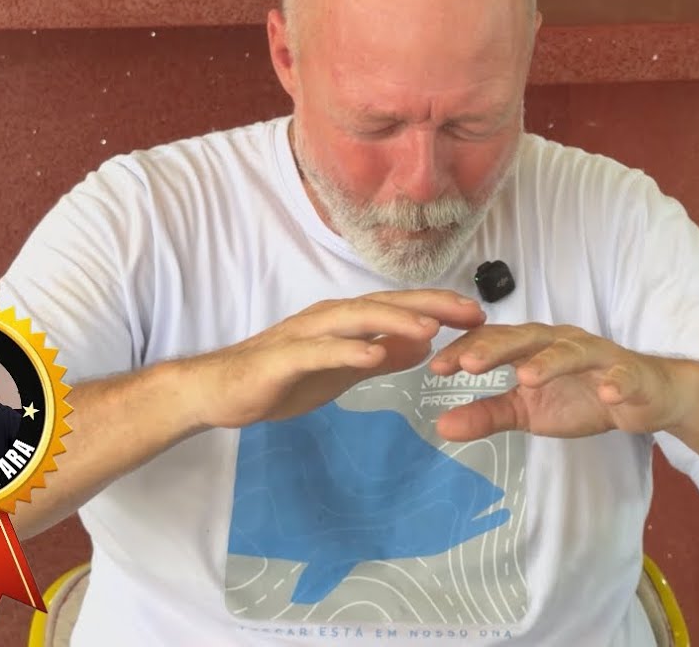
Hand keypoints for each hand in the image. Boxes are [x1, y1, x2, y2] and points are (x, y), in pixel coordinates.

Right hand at [180, 290, 486, 428]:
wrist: (219, 391)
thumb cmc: (279, 378)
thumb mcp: (342, 370)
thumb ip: (380, 356)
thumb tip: (423, 346)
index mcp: (345, 321)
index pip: (399, 308)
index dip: (439, 308)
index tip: (478, 315)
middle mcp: (328, 318)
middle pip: (386, 305)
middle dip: (430, 306)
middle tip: (471, 313)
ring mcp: (305, 335)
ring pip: (356, 320)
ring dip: (394, 321)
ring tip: (431, 329)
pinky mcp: (283, 359)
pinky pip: (319, 352)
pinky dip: (347, 350)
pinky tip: (374, 354)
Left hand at [428, 323, 692, 440]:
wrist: (645, 397)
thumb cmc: (581, 395)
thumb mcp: (528, 411)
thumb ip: (487, 415)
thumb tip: (441, 427)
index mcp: (535, 347)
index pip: (494, 341)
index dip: (466, 351)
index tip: (436, 366)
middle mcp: (563, 342)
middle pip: (526, 338)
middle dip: (497, 348)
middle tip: (469, 364)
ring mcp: (598, 356)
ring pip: (572, 351)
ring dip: (550, 362)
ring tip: (526, 377)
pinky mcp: (631, 374)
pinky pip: (623, 375)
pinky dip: (616, 382)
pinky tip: (606, 392)